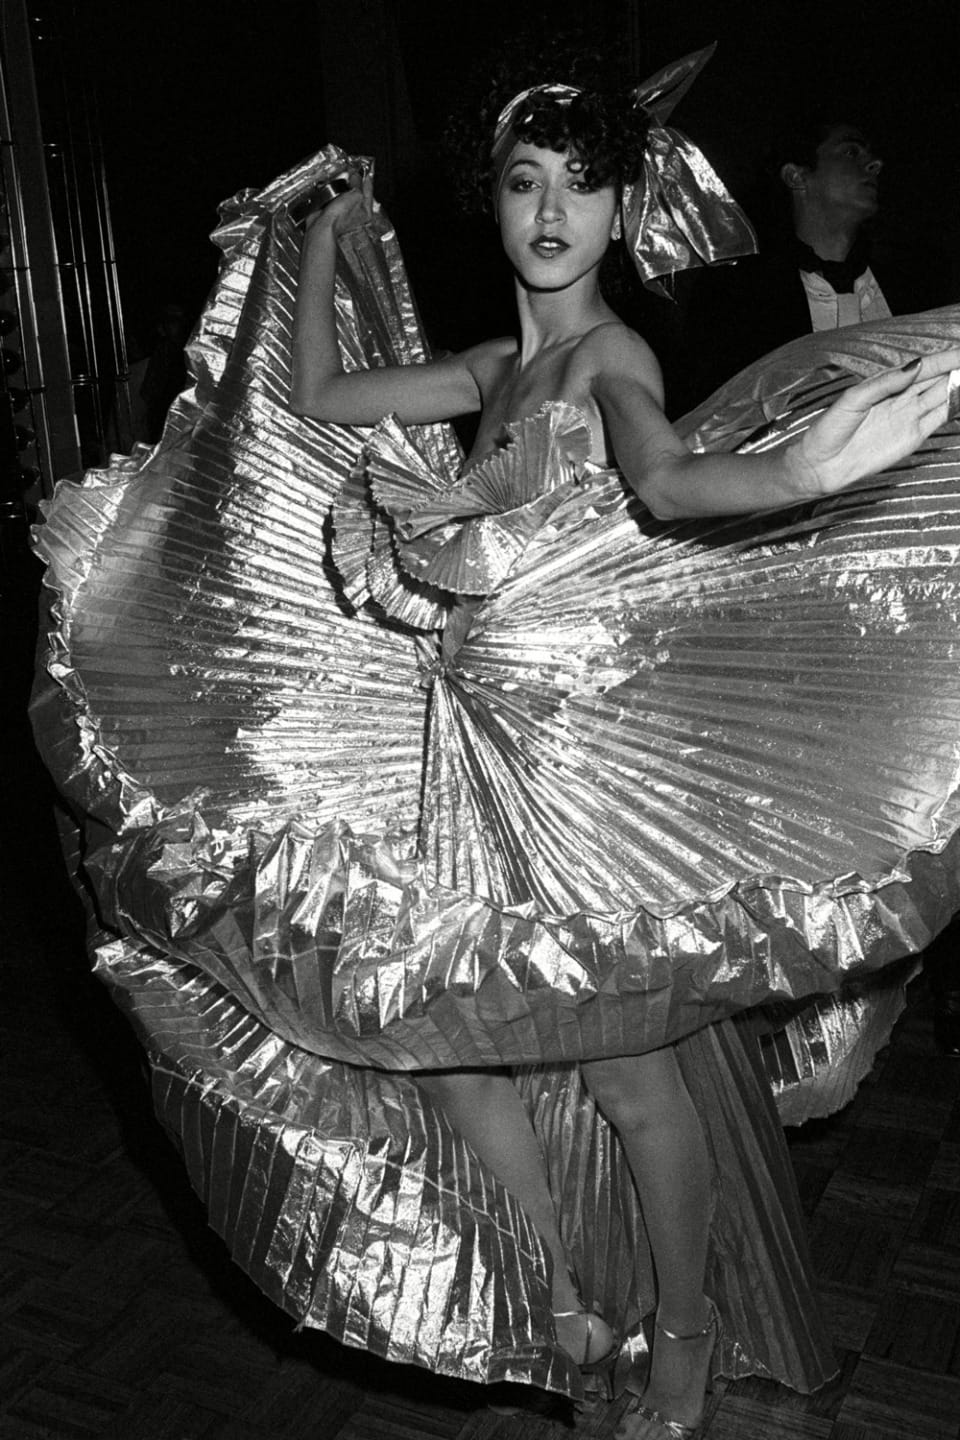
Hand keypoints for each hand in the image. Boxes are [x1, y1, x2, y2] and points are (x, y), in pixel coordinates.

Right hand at [303, 169, 373, 237]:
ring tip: (343, 176)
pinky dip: (335, 189)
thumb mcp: (355, 195)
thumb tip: (357, 174)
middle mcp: (357, 211)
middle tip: (352, 170)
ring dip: (344, 184)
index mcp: (366, 211)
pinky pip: (336, 195)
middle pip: (358, 190)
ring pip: (347, 192)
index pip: (369, 190)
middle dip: (354, 180)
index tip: (363, 168)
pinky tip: (333, 184)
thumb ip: (358, 183)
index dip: (366, 177)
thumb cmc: (340, 216)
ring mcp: (345, 210)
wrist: (322, 225)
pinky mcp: (334, 208)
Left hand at [788, 347, 959, 498]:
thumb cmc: (829, 430)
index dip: (946, 358)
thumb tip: (915, 366)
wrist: (821, 465)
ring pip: (943, 396)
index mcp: (887, 383)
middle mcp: (902, 398)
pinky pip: (939, 418)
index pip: (924, 366)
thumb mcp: (853, 399)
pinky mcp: (912, 437)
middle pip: (938, 378)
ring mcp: (909, 417)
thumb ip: (885, 383)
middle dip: (958, 369)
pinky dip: (954, 407)